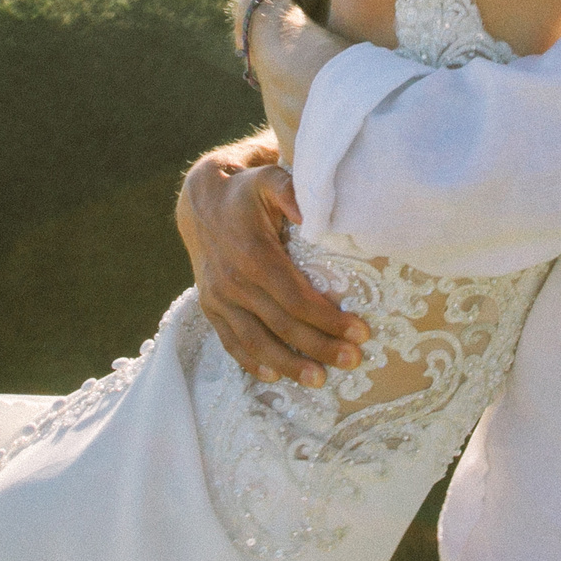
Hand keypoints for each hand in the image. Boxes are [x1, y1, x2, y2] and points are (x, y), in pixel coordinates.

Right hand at [176, 142, 370, 387]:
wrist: (200, 202)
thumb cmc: (247, 192)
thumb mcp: (269, 179)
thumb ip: (291, 190)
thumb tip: (313, 214)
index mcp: (252, 254)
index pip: (296, 298)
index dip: (328, 319)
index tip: (360, 332)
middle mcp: (232, 281)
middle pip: (281, 325)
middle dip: (319, 347)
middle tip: (353, 361)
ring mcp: (218, 298)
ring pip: (255, 342)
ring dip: (288, 365)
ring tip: (319, 381)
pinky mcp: (210, 308)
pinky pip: (230, 342)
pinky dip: (251, 363)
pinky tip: (274, 377)